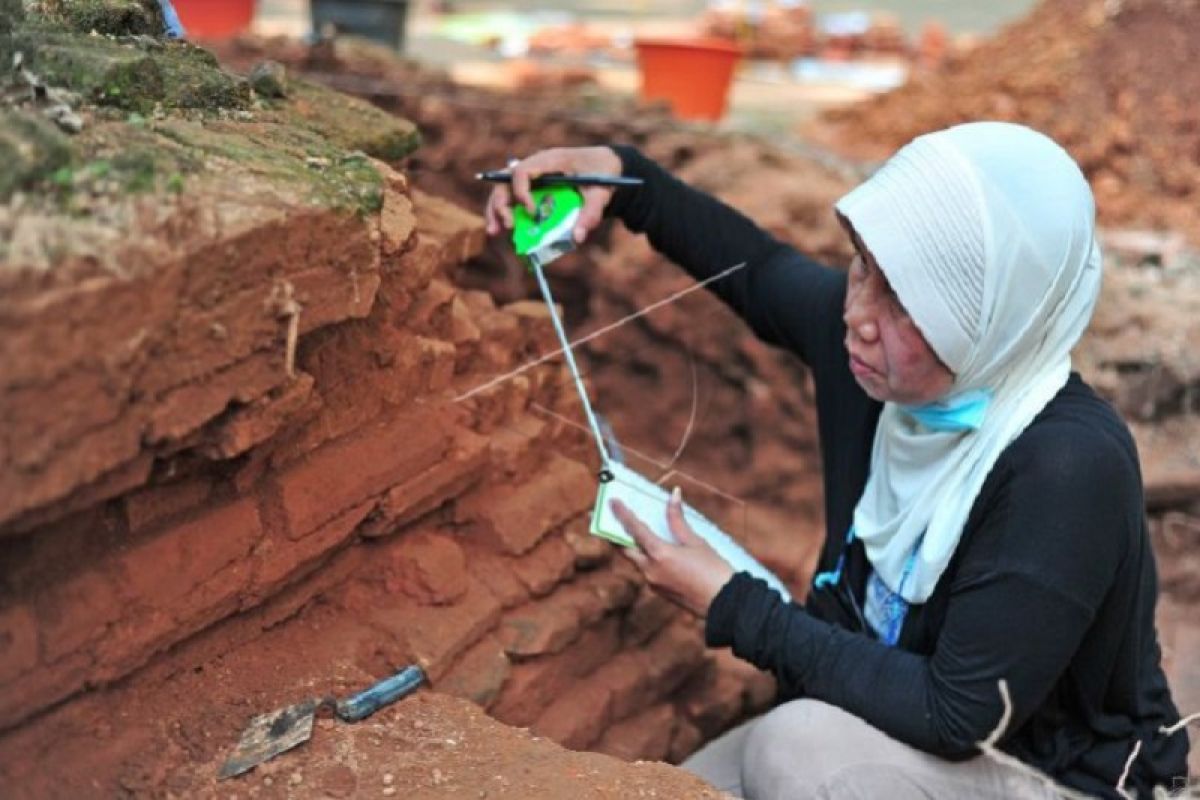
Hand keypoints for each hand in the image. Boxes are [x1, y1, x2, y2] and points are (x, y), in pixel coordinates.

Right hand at [484, 146, 622, 244]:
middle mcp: (536, 166)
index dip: (521, 192)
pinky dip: (507, 214)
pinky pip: (514, 199)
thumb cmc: (603, 173)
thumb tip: (577, 237)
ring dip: (496, 211)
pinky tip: (503, 231)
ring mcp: (533, 177)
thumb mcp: (601, 192)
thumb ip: (591, 213)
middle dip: (500, 204)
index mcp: (551, 160)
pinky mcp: (534, 189)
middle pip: (506, 181)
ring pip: (505, 190)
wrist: (606, 166)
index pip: (523, 170)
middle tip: (504, 227)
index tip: (531, 211)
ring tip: (494, 232)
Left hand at [611, 486, 735, 617]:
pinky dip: (645, 558)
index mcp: (659, 554)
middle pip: (625, 549)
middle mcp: (651, 570)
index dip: (622, 513)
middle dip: (615, 534)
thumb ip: (678, 520)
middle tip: (606, 520)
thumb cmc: (714, 569)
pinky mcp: (659, 591)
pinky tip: (652, 550)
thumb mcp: (696, 541)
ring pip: (635, 560)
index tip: (612, 501)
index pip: (634, 529)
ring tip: (629, 532)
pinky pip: (646, 570)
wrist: (725, 603)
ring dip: (631, 546)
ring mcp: (653, 582)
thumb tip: (673, 496)